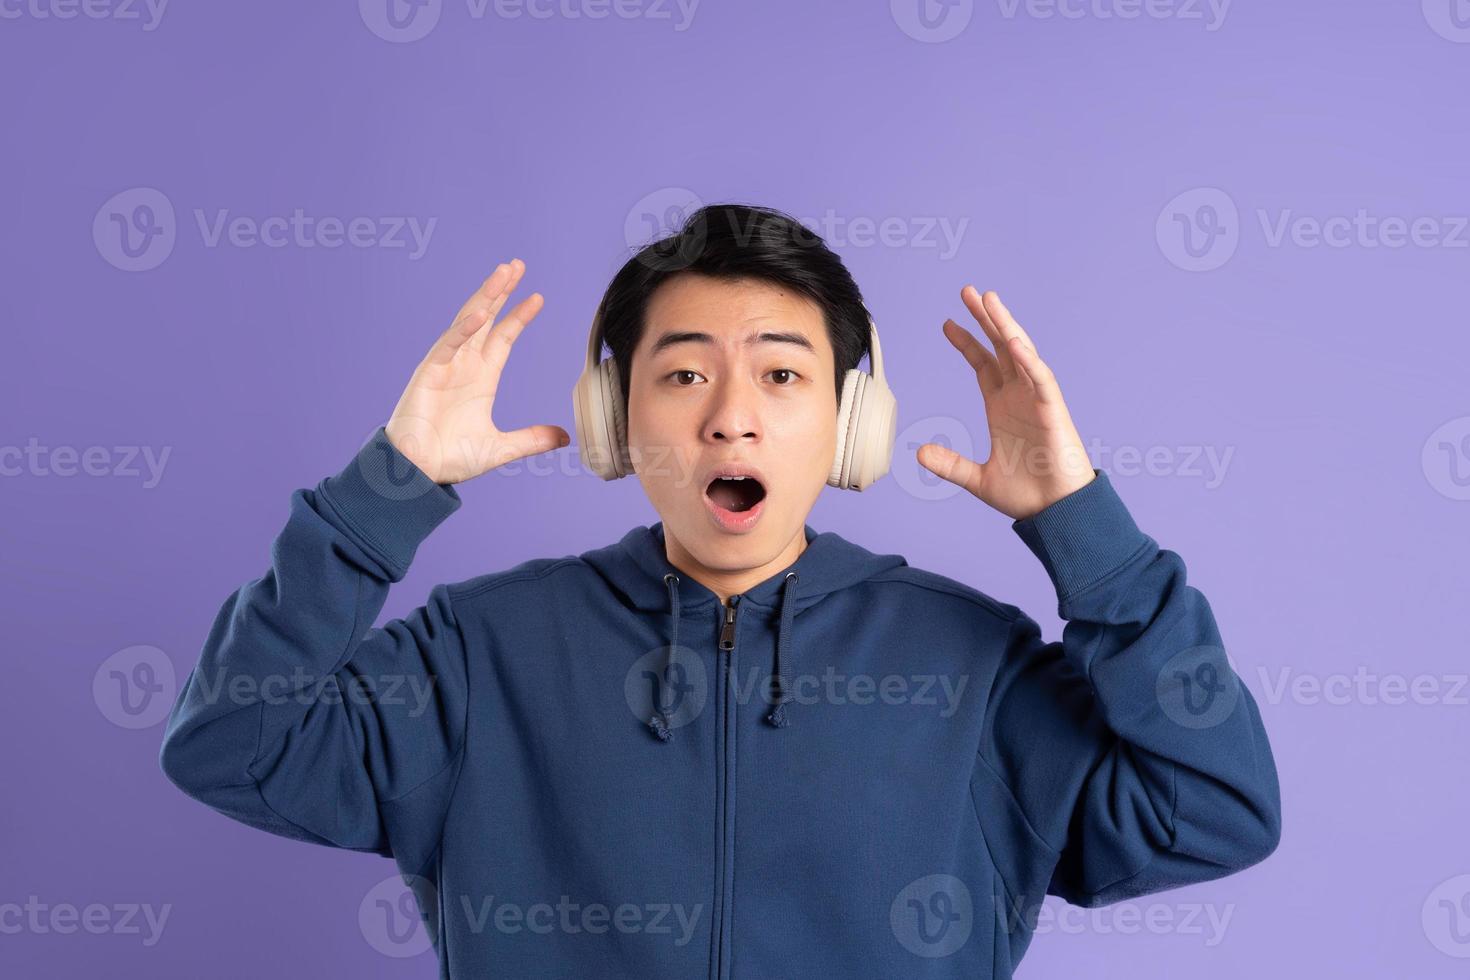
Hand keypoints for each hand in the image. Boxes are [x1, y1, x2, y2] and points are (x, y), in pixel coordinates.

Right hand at [385, 259, 569, 484]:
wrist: (418, 474)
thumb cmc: (451, 459)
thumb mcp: (501, 448)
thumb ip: (532, 439)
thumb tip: (565, 436)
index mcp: (482, 377)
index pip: (504, 337)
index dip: (519, 316)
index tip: (538, 297)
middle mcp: (465, 365)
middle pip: (486, 319)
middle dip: (501, 291)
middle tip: (517, 265)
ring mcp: (446, 366)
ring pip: (468, 322)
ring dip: (486, 296)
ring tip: (503, 272)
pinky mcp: (429, 373)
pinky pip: (448, 345)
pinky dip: (463, 329)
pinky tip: (481, 312)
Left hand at [916, 286, 1094, 520]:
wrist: (1055, 513)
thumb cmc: (1026, 494)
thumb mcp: (977, 478)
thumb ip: (950, 464)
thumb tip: (919, 452)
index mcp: (1001, 407)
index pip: (983, 365)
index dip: (967, 342)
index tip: (947, 323)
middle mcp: (1019, 397)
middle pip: (1001, 348)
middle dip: (985, 319)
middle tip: (968, 292)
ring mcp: (1037, 401)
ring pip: (1021, 353)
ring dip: (1006, 326)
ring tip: (989, 299)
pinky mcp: (1054, 412)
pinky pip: (1041, 379)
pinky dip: (1029, 360)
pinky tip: (1015, 341)